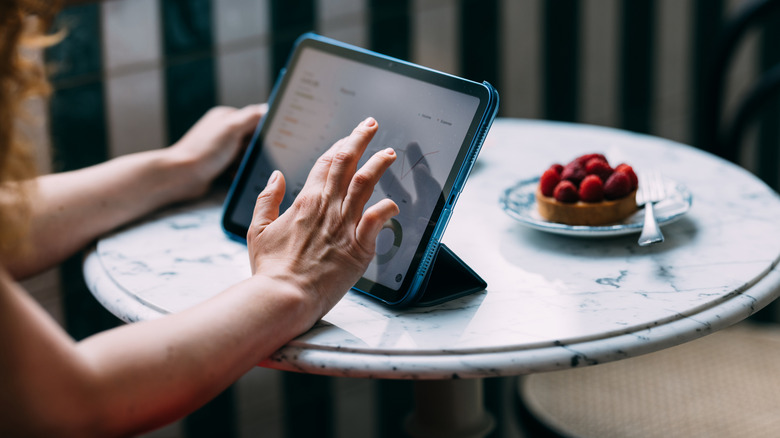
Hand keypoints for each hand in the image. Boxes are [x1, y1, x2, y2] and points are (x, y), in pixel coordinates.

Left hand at [168, 104, 266, 198]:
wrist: (180, 176)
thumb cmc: (203, 151)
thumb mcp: (231, 128)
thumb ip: (252, 117)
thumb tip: (269, 109)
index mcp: (227, 117)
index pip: (256, 118)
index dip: (265, 130)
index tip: (272, 141)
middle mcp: (224, 131)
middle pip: (254, 139)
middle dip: (255, 150)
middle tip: (251, 156)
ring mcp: (221, 149)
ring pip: (247, 155)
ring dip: (247, 163)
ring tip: (238, 167)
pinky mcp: (220, 165)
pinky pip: (239, 168)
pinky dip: (239, 172)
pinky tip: (234, 175)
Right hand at [247, 117, 398, 318]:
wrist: (283, 297)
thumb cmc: (270, 269)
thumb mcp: (257, 229)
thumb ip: (266, 199)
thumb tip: (276, 176)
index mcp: (305, 201)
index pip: (326, 163)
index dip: (340, 145)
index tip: (350, 135)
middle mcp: (327, 207)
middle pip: (347, 163)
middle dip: (361, 140)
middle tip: (371, 125)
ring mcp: (344, 226)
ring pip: (365, 184)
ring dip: (378, 165)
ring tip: (389, 153)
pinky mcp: (358, 248)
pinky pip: (377, 221)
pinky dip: (387, 209)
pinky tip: (394, 203)